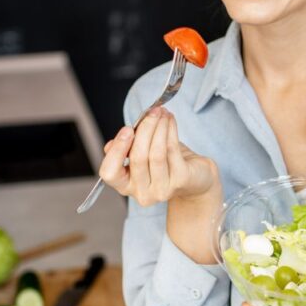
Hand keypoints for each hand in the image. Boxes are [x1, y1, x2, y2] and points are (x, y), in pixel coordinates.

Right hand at [99, 107, 217, 206]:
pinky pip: (172, 150)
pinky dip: (170, 130)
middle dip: (144, 130)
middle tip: (151, 111)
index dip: (117, 150)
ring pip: (156, 153)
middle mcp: (142, 193)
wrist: (195, 178)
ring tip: (161, 112)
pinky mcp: (180, 181)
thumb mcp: (141, 154)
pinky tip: (170, 120)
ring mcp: (162, 190)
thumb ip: (126, 148)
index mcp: (126, 186)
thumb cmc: (165, 163)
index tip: (127, 129)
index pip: (109, 173)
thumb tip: (118, 138)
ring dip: (159, 127)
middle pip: (137, 158)